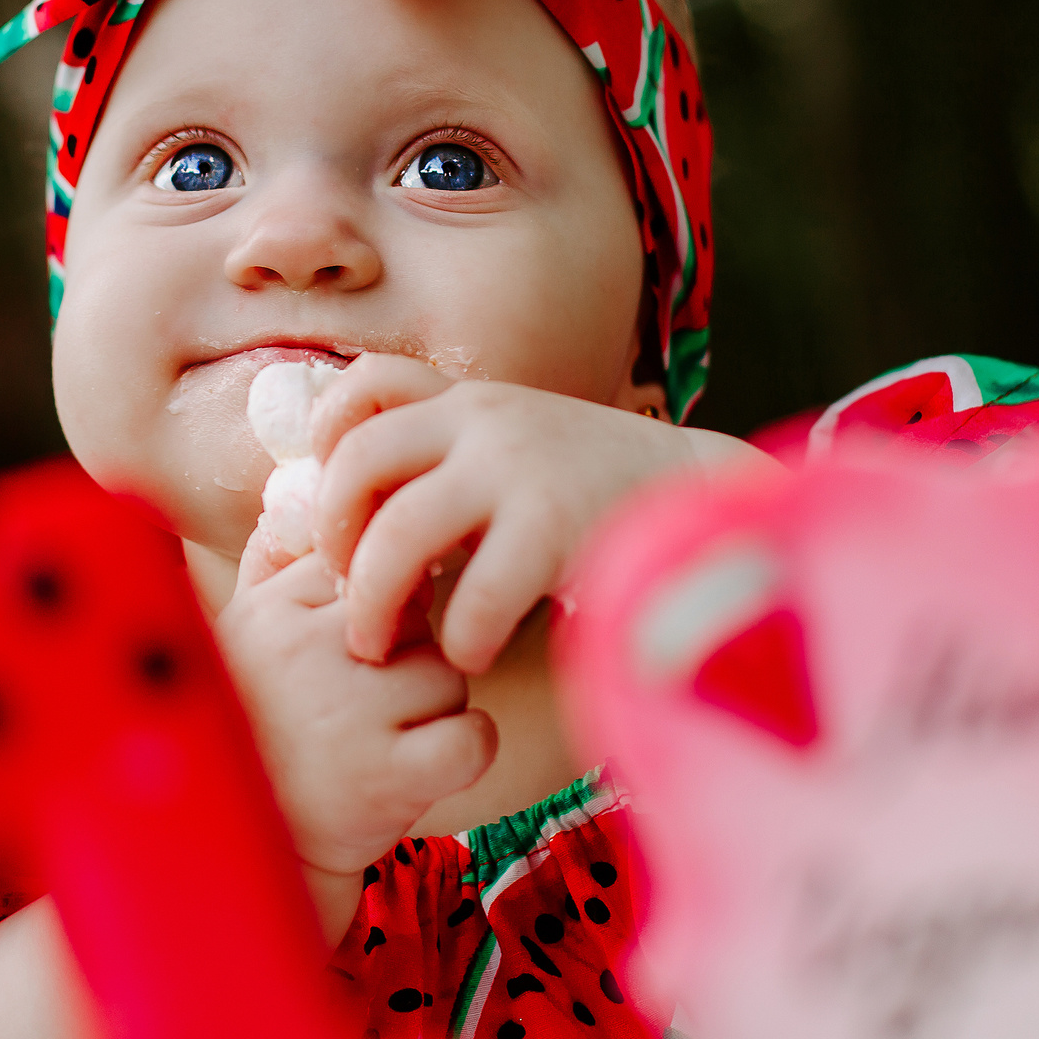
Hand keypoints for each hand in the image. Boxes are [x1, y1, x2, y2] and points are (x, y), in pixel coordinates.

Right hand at [214, 536, 496, 895]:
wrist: (246, 852)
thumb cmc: (255, 732)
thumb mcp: (242, 638)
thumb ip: (271, 564)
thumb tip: (298, 489)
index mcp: (275, 612)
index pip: (370, 567)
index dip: (384, 606)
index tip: (362, 647)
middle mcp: (309, 653)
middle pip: (416, 616)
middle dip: (411, 656)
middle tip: (377, 703)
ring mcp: (351, 715)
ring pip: (449, 672)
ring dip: (437, 707)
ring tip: (390, 739)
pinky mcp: (388, 778)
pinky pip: (472, 734)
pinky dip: (468, 750)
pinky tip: (429, 765)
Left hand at [310, 353, 775, 673]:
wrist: (710, 504)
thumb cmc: (596, 499)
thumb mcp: (517, 456)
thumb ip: (450, 468)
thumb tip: (355, 525)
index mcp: (471, 399)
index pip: (365, 385)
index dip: (328, 442)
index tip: (340, 506)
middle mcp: (486, 419)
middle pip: (359, 462)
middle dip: (333, 537)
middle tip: (346, 594)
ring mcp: (519, 467)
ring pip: (400, 531)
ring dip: (374, 601)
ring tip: (384, 645)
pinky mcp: (555, 526)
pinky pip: (473, 594)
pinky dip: (458, 637)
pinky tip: (472, 653)